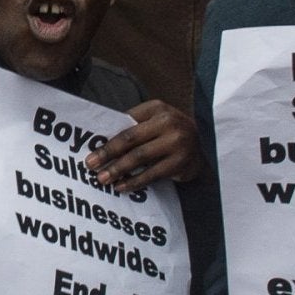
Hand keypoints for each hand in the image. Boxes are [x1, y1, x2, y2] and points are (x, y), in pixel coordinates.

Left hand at [86, 99, 201, 192]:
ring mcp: (177, 142)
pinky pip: (152, 174)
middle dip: (108, 153)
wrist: (205, 145)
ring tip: (103, 179)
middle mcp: (168, 122)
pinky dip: (135, 181)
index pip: (126, 125)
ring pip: (140, 157)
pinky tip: (122, 186)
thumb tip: (101, 142)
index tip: (89, 151)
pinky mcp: (181, 162)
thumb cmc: (170, 133)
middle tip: (90, 165)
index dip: (107, 139)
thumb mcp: (155, 121)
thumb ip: (134, 126)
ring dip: (118, 169)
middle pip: (131, 139)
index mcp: (157, 108)